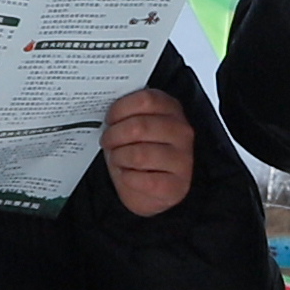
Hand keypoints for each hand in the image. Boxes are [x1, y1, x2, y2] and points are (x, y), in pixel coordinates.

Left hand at [96, 87, 195, 215]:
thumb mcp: (136, 128)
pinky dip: (127, 178)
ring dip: (119, 157)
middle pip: (140, 126)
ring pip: (139, 154)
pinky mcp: (175, 185)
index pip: (146, 100)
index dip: (120, 108)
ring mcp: (182, 159)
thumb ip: (127, 115)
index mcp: (172, 110)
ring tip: (118, 159)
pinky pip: (142, 179)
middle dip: (114, 135)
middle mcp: (181, 132)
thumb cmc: (141, 154)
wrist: (153, 190)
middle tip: (107, 141)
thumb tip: (109, 115)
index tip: (109, 119)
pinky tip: (128, 175)